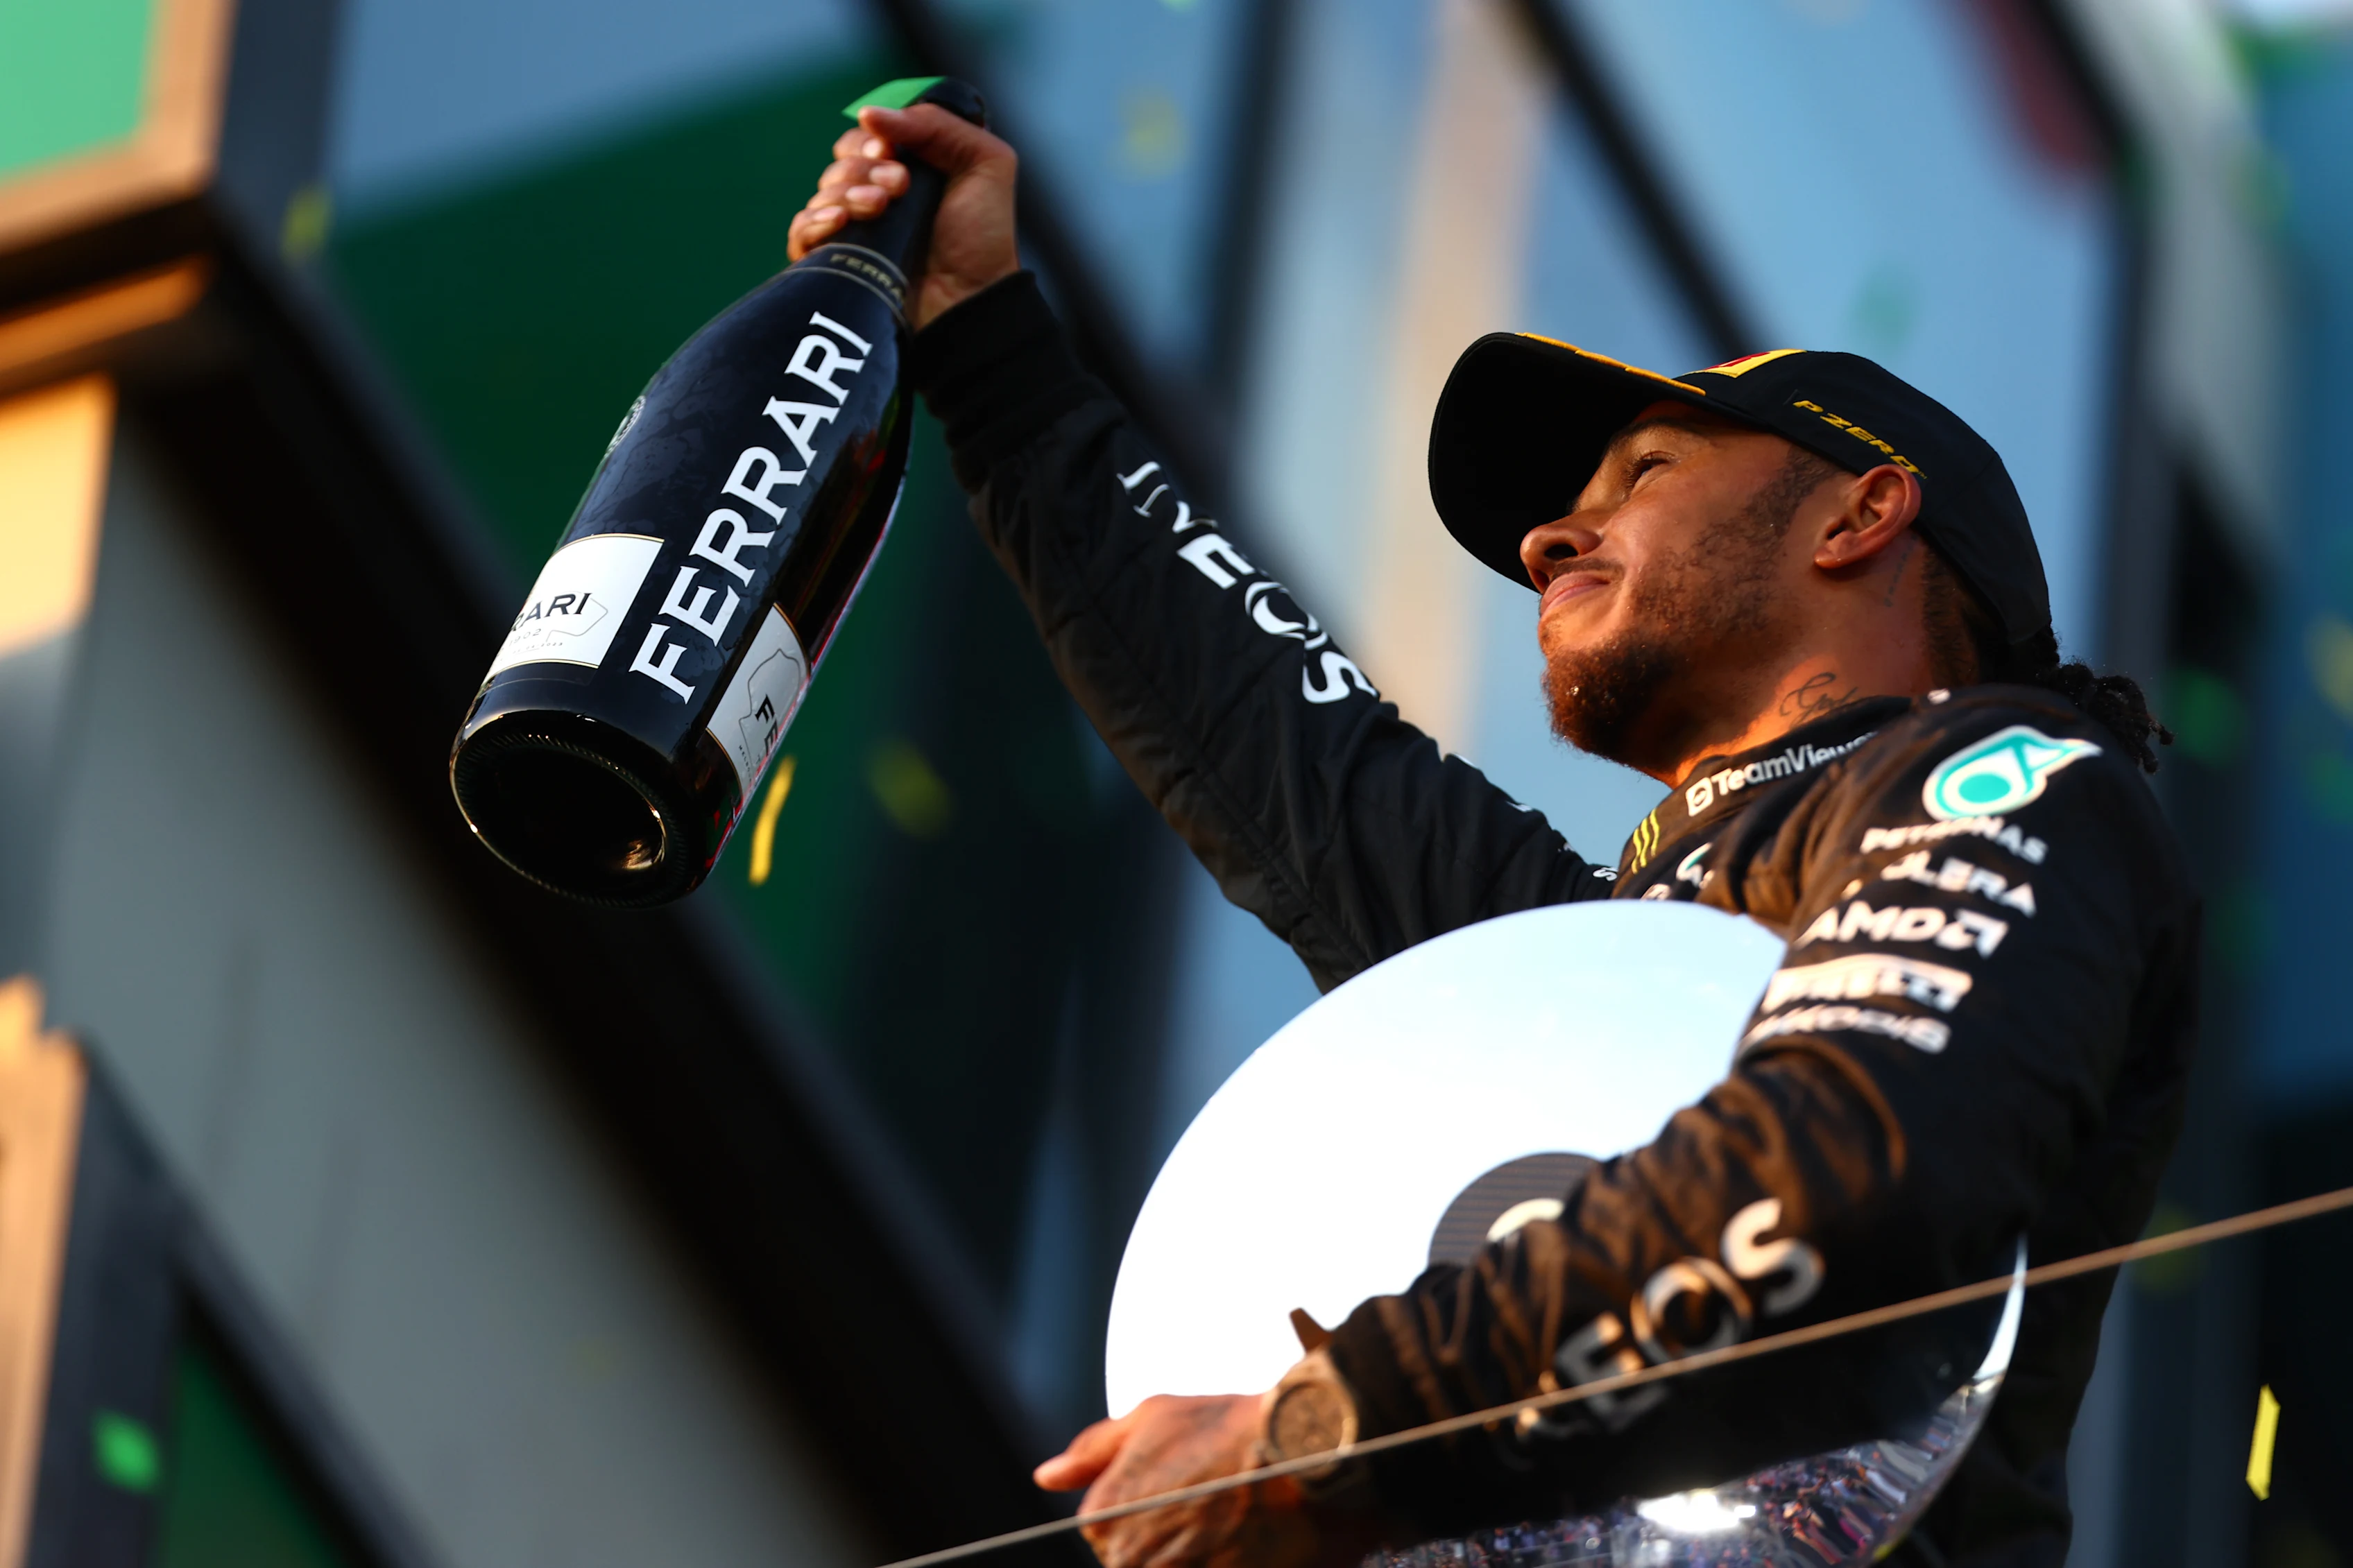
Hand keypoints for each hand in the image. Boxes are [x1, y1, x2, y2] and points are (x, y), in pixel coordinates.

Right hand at [787, 104, 1020, 330]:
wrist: (972, 299)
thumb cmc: (983, 237)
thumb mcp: (984, 162)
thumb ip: (936, 124)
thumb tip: (867, 113)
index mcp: (906, 168)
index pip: (865, 137)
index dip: (873, 139)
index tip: (894, 153)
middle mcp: (876, 195)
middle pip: (842, 162)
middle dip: (865, 167)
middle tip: (900, 187)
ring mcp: (856, 229)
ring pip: (823, 193)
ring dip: (848, 193)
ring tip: (881, 208)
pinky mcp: (837, 261)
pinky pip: (801, 231)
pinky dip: (813, 221)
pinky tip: (839, 223)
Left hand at [1034, 1394, 1390, 1567]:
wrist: (1306, 1454)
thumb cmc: (1232, 1431)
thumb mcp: (1151, 1416)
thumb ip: (1092, 1451)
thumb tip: (1047, 1476)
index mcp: (1104, 1515)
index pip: (1106, 1537)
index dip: (1148, 1513)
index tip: (1184, 1495)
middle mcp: (1127, 1558)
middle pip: (1136, 1563)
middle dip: (1171, 1543)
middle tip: (1212, 1511)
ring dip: (1197, 1555)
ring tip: (1232, 1531)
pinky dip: (1221, 1563)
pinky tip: (1242, 1548)